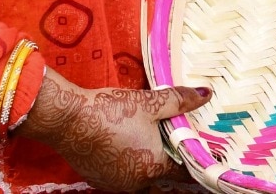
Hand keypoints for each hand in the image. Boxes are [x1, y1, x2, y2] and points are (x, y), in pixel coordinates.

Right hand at [19, 69, 208, 190]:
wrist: (69, 120)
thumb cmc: (112, 111)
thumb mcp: (151, 101)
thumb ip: (181, 100)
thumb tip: (206, 94)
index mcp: (154, 167)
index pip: (185, 173)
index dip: (195, 161)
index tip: (203, 152)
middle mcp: (136, 182)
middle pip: (162, 176)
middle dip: (170, 160)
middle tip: (174, 141)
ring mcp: (115, 183)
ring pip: (141, 177)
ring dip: (147, 163)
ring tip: (148, 140)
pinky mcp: (98, 178)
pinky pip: (121, 175)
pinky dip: (127, 163)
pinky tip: (124, 144)